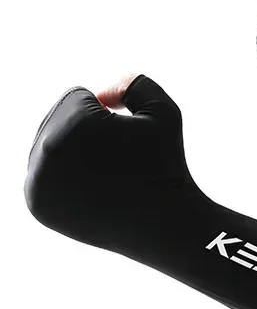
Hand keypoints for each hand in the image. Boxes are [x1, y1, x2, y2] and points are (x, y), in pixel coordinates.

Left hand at [26, 74, 193, 246]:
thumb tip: (100, 94)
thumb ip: (133, 83)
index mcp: (76, 123)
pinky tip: (92, 187)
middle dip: (86, 131)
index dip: (108, 113)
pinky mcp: (36, 204)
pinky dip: (65, 175)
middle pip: (56, 118)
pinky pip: (43, 172)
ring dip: (74, 151)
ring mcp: (37, 181)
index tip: (128, 139)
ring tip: (106, 173)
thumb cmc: (167, 166)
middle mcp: (48, 151)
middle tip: (118, 160)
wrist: (164, 225)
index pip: (76, 96)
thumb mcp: (164, 111)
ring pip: (47, 145)